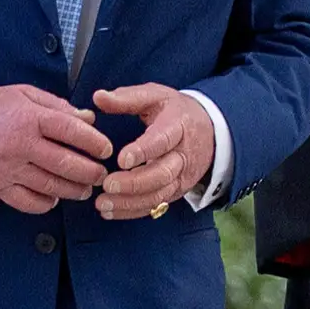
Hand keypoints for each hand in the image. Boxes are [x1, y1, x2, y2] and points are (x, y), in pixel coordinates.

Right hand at [0, 84, 111, 213]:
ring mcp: (8, 168)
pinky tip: (55, 198)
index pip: (71, 131)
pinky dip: (46, 204)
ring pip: (51, 186)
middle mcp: (20, 145)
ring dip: (74, 191)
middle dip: (91, 172)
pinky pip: (29, 202)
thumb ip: (58, 106)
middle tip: (102, 174)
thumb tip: (89, 119)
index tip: (106, 149)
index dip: (94, 142)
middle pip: (65, 164)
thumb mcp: (24, 95)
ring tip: (85, 189)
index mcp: (29, 118)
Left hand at [90, 84, 216, 219]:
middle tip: (108, 184)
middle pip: (162, 173)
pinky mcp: (177, 190)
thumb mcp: (156, 96)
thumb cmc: (175, 112)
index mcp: (178, 126)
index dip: (144, 151)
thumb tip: (98, 97)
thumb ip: (127, 98)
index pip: (162, 140)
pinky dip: (133, 211)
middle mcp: (183, 155)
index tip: (121, 159)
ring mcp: (182, 176)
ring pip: (159, 194)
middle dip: (134, 183)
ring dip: (131, 202)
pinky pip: (156, 205)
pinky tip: (112, 212)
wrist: (211, 130)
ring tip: (103, 203)